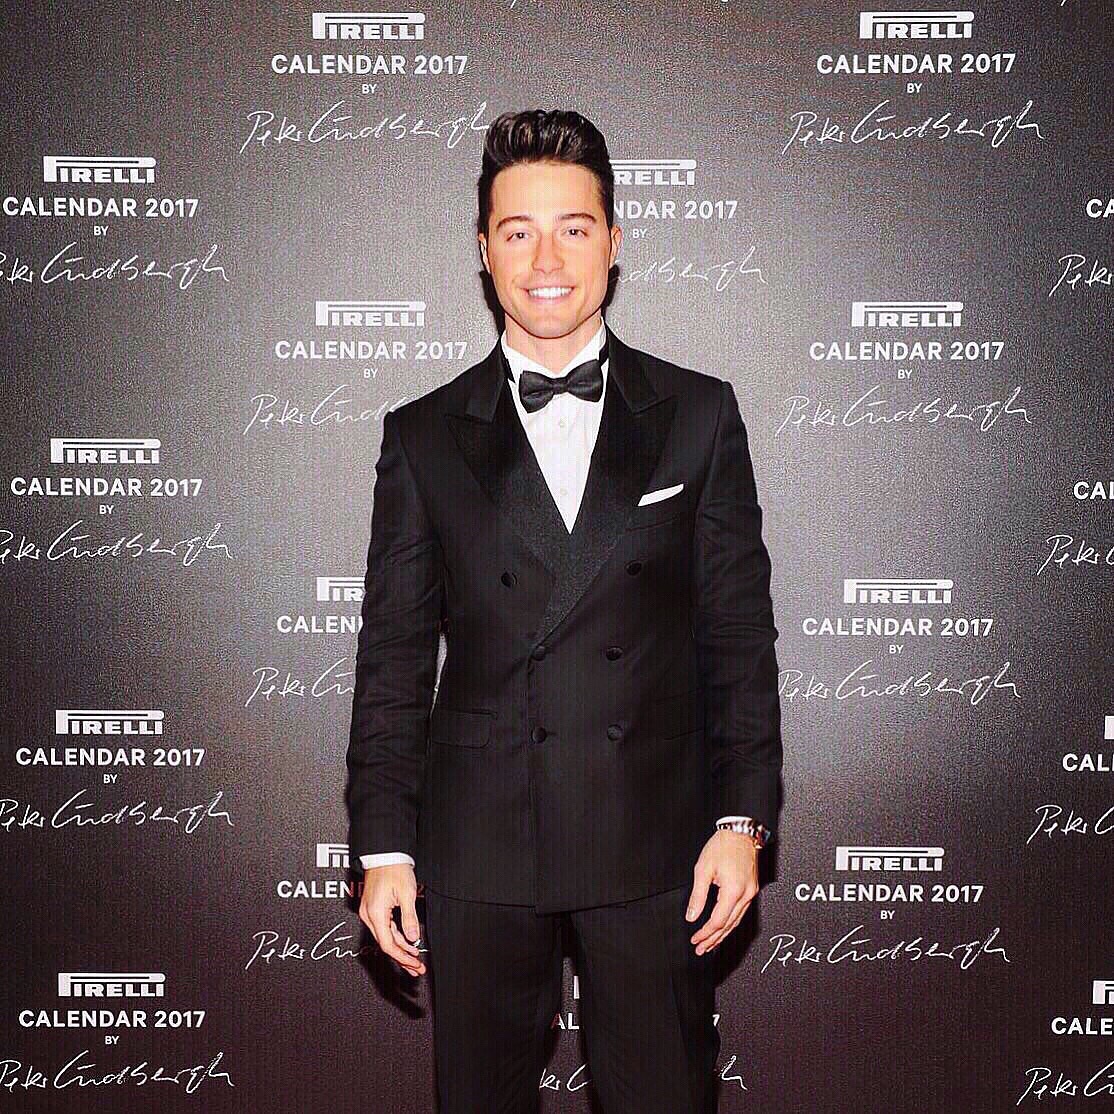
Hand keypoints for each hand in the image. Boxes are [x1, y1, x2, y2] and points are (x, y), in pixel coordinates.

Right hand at [358, 863, 425, 975]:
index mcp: (375, 914)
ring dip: (400, 948)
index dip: (402, 958)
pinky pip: (385, 928)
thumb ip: (409, 918)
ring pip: (386, 937)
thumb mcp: (407, 894)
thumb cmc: (394, 869)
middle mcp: (369, 915)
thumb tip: (413, 938)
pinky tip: (407, 943)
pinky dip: (396, 937)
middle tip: (416, 968)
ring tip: (414, 959)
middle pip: (386, 944)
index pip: (388, 945)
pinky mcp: (373, 908)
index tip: (415, 965)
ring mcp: (370, 912)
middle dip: (402, 958)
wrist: (385, 853)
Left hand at [686, 830, 759, 954]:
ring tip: (710, 943)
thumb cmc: (722, 846)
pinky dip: (730, 922)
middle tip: (701, 948)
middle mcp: (746, 895)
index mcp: (733, 891)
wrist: (740, 832)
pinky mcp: (751, 889)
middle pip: (729, 925)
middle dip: (714, 939)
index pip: (718, 921)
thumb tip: (692, 916)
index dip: (705, 933)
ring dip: (723, 934)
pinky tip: (723, 927)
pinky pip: (740, 912)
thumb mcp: (703, 869)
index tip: (695, 939)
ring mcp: (751, 893)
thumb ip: (698, 896)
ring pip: (736, 921)